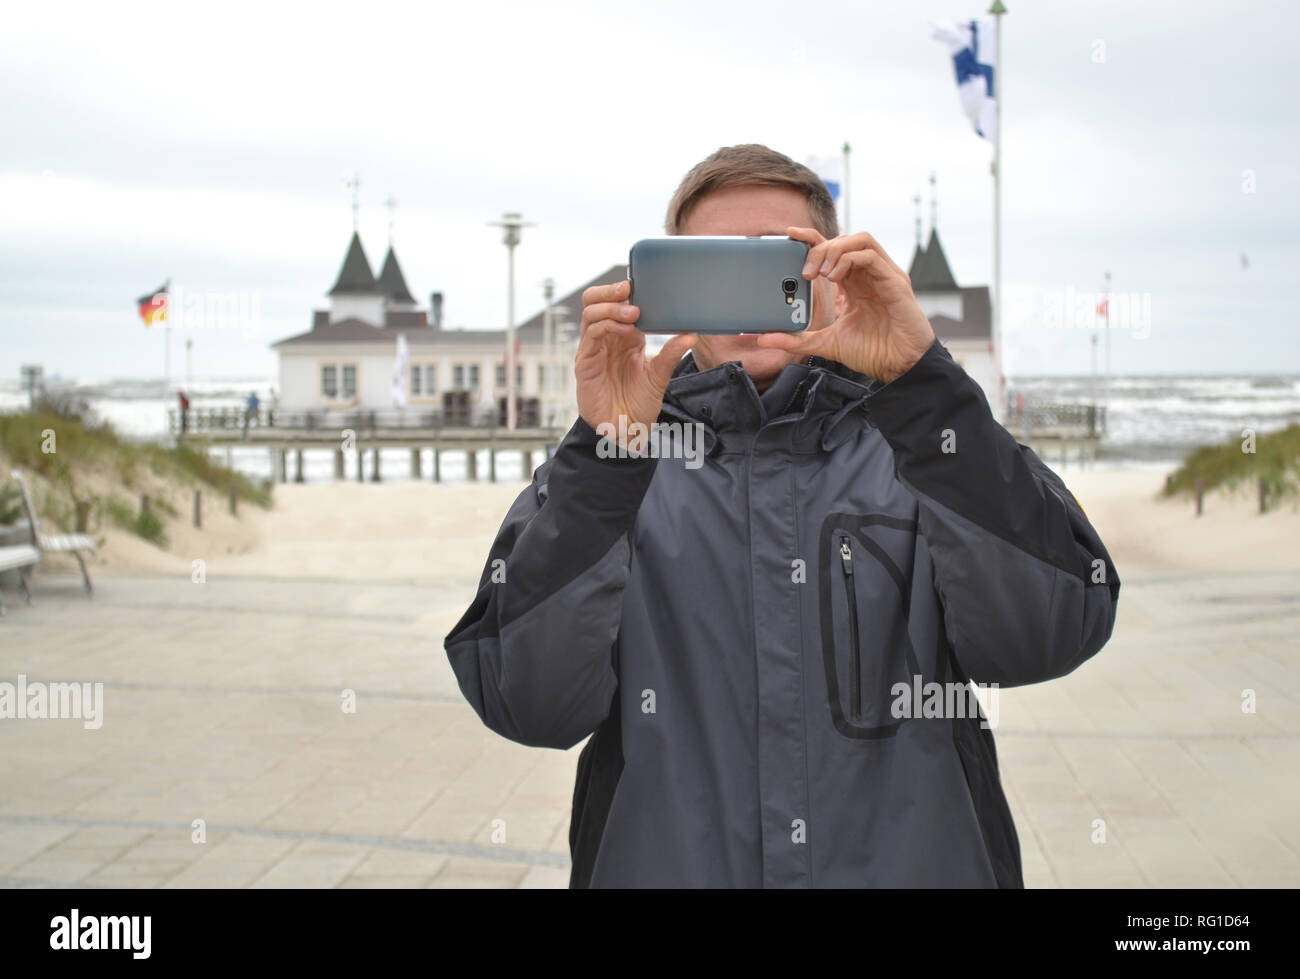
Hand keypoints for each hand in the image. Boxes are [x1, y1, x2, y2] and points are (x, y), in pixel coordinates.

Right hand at [576, 280, 696, 442]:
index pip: (617, 304)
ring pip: (591, 313)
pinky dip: (606, 326)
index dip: (625, 292)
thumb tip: (691, 334)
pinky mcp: (584, 363)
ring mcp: (593, 350)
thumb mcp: (659, 377)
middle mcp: (606, 340)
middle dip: (610, 290)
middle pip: (596, 301)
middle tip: (629, 288)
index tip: (642, 285)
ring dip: (611, 307)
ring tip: (633, 312)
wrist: (625, 432)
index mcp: (623, 338)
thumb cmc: (638, 405)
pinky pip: (590, 336)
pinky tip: (624, 328)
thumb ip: (670, 354)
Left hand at [757, 227, 935, 382]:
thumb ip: (796, 339)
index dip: (812, 238)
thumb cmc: (871, 352)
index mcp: (854, 283)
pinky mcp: (895, 281)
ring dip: (835, 250)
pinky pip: (871, 256)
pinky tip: (836, 277)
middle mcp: (869, 274)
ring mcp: (884, 275)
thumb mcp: (824, 343)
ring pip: (859, 240)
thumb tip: (763, 339)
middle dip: (819, 249)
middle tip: (806, 273)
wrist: (898, 367)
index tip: (789, 235)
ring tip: (821, 273)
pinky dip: (850, 259)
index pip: (832, 249)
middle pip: (843, 241)